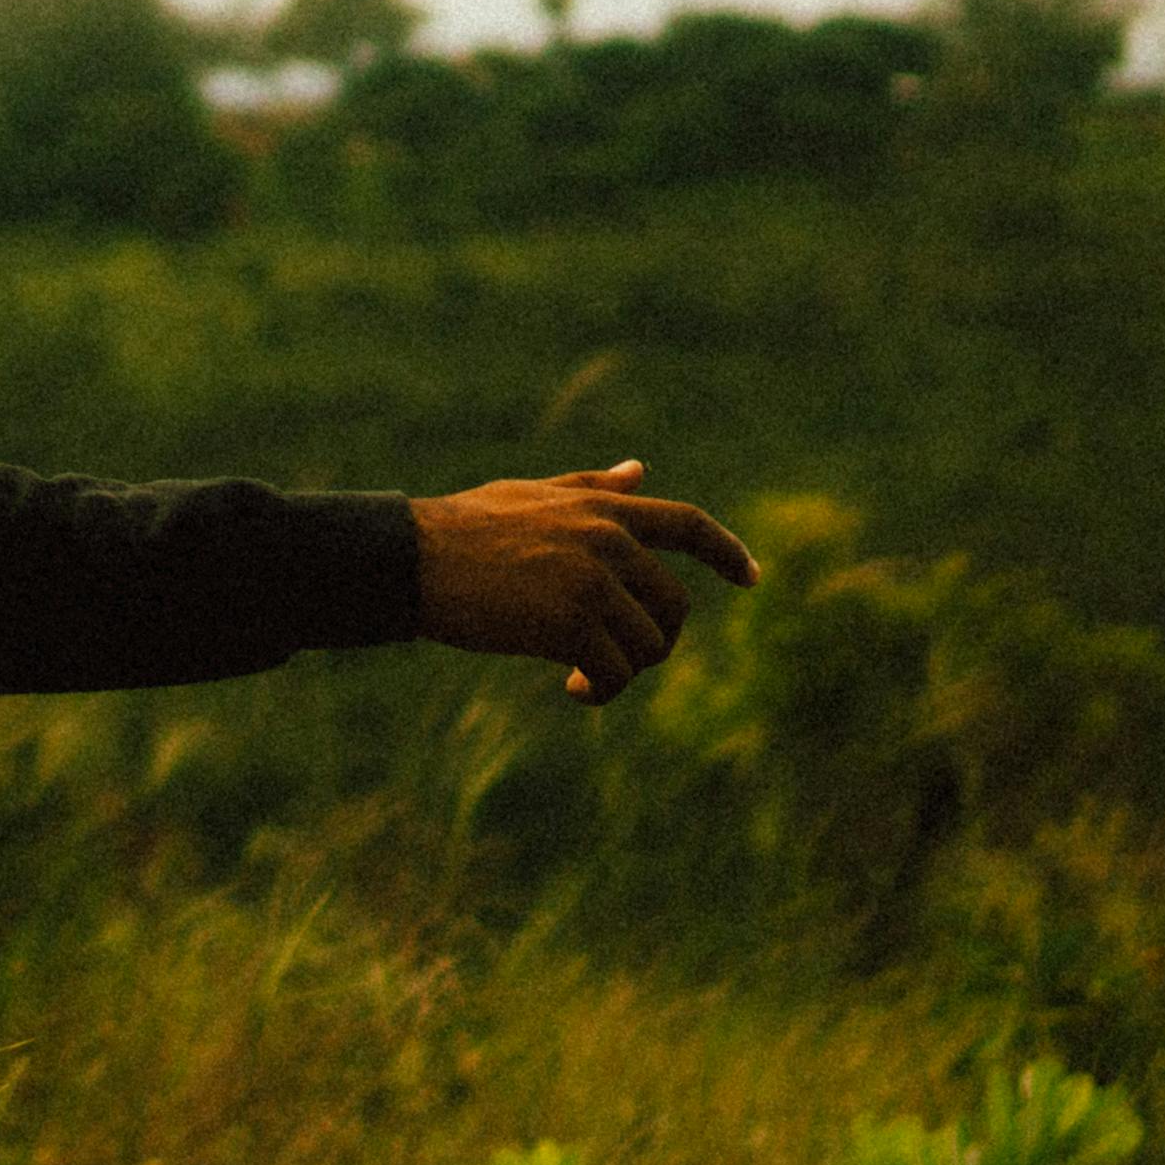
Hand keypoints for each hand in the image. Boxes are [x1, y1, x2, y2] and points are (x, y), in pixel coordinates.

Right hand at [410, 459, 759, 703]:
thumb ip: (591, 487)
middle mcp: (607, 540)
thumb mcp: (532, 496)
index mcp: (601, 508)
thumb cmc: (462, 527)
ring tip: (583, 680)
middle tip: (617, 661)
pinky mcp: (569, 623)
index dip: (728, 551)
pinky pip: (614, 672)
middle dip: (655, 640)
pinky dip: (600, 691)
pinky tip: (572, 692)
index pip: (688, 522)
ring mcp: (591, 581)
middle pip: (673, 603)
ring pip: (647, 645)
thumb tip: (639, 471)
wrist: (412, 558)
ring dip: (623, 673)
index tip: (752, 578)